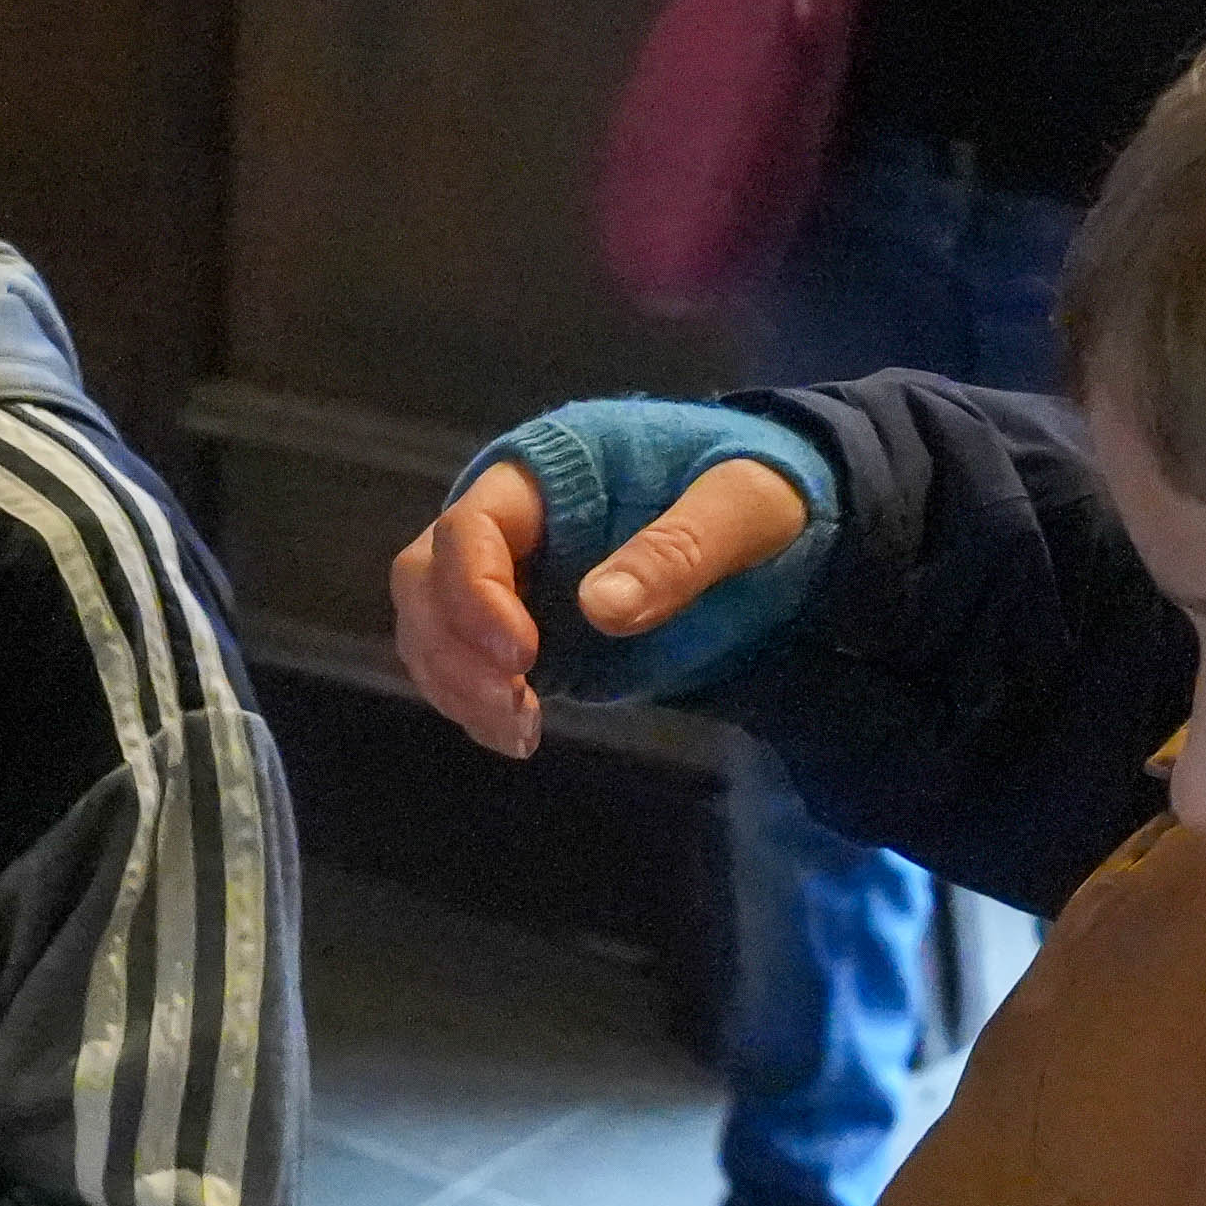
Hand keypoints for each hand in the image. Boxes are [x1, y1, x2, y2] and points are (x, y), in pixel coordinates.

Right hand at [387, 441, 816, 762]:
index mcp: (548, 470)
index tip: (523, 658)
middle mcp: (509, 521)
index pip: (470, 528)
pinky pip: (464, 666)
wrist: (780, 520)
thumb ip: (678, 549)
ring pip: (431, 628)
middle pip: (425, 579)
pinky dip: (475, 706)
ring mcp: (510, 577)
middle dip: (450, 650)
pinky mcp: (522, 628)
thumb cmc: (761, 490)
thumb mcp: (744, 507)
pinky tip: (519, 735)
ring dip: (457, 688)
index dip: (475, 594)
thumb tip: (600, 610)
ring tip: (521, 734)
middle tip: (514, 706)